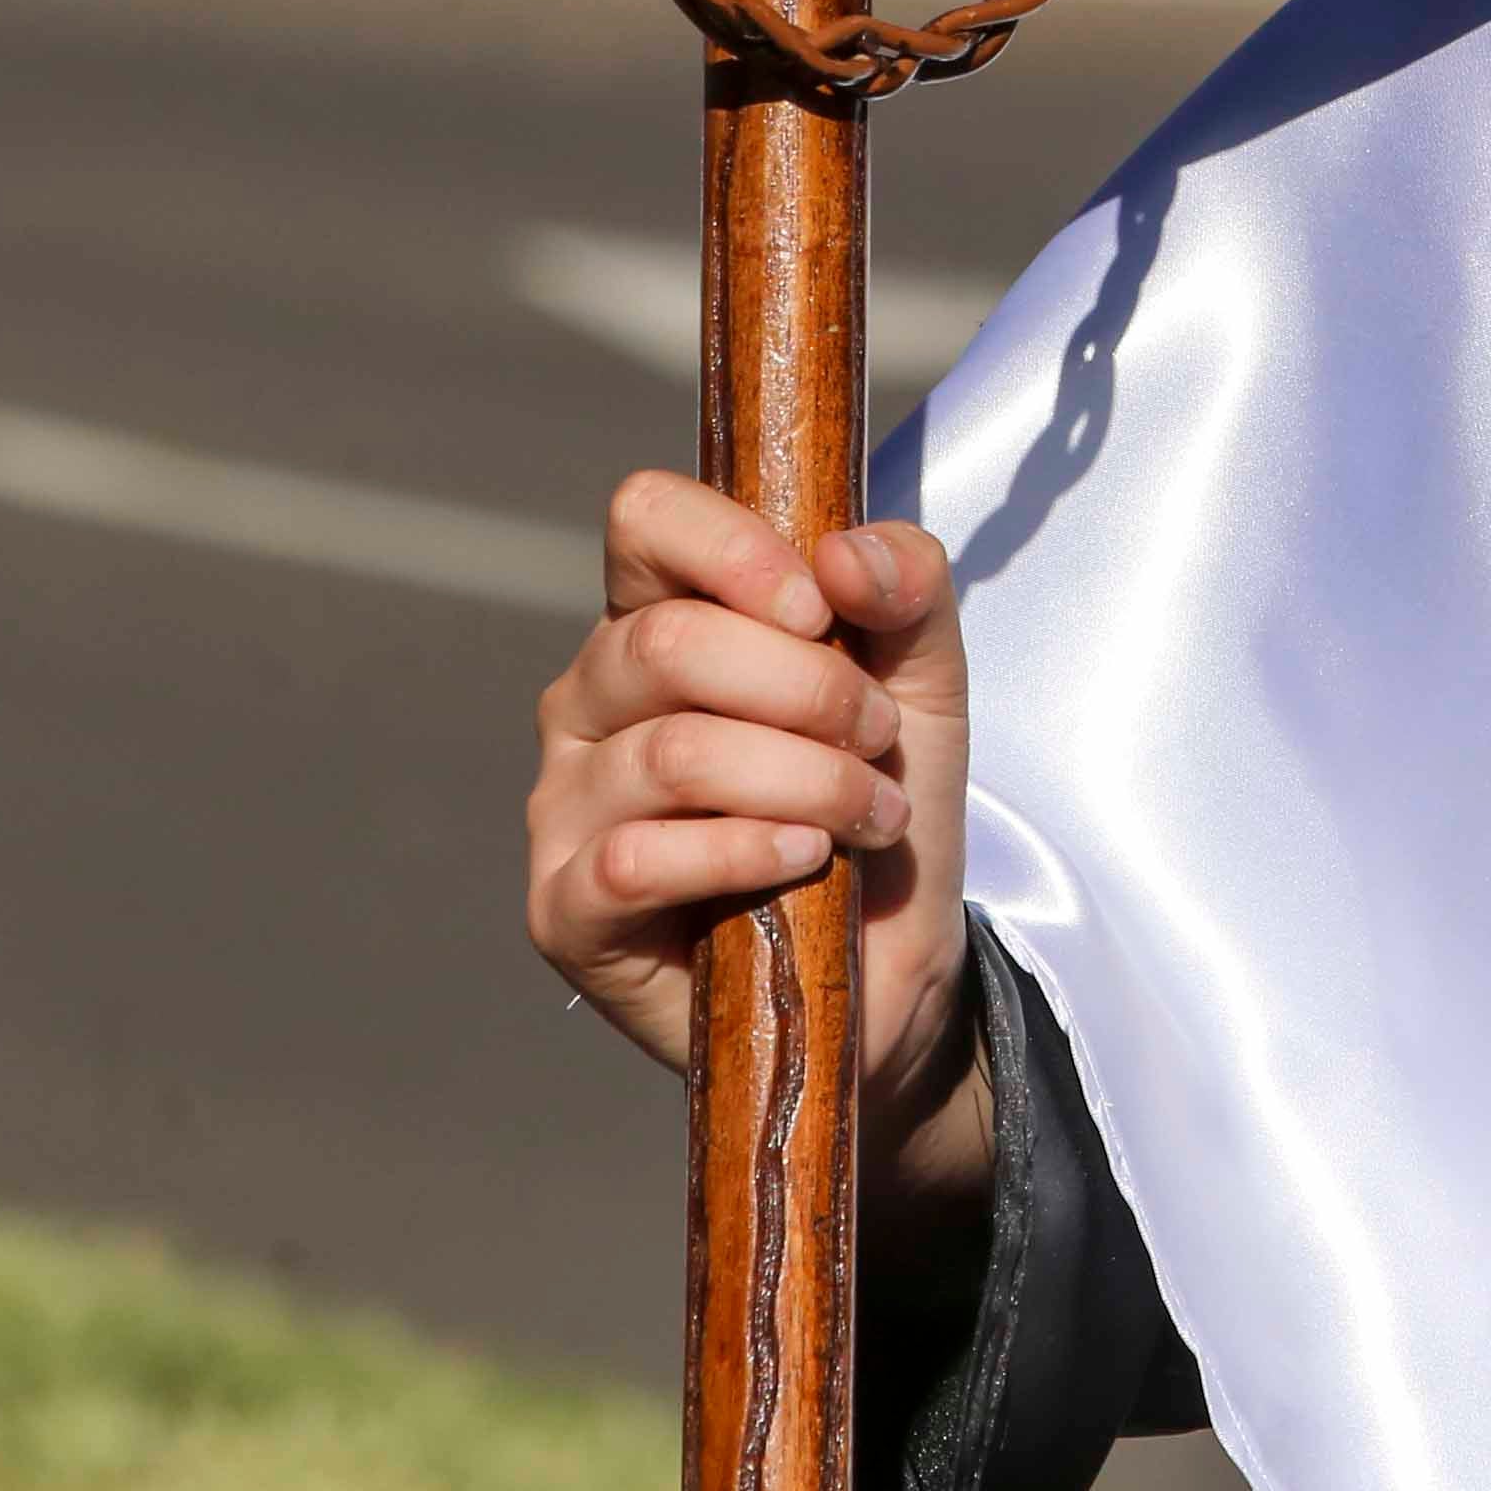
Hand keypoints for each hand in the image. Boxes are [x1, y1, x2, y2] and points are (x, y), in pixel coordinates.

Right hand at [528, 474, 986, 1217]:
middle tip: (878, 740)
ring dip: (806, 780)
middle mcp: (590, 703)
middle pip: (668, 641)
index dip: (733, 549)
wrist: (889, 970)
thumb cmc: (881, 805)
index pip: (643, 520)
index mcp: (657, 621)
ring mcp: (566, 806)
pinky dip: (744, 851)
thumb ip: (907, 588)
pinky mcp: (566, 909)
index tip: (822, 608)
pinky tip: (803, 860)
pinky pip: (638, 857)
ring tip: (868, 814)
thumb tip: (846, 552)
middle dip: (808, 689)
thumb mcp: (924, 682)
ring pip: (673, 752)